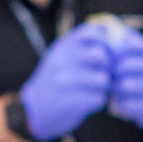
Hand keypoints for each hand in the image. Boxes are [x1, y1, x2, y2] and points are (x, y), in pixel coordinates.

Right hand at [19, 25, 112, 140]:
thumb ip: (80, 46)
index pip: (92, 32)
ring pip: (103, 79)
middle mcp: (63, 60)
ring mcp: (66, 81)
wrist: (33, 110)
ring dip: (103, 87)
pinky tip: (87, 101)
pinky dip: (97, 101)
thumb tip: (110, 37)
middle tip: (99, 75)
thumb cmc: (54, 81)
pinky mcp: (71, 101)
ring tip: (94, 89)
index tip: (101, 53)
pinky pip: (99, 98)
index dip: (103, 42)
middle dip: (106, 67)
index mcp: (62, 47)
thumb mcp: (61, 57)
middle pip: (101, 55)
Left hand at [108, 30, 142, 135]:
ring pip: (125, 85)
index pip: (128, 43)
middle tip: (107, 76)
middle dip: (111, 72)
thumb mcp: (142, 54)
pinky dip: (121, 103)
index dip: (112, 51)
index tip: (107, 58)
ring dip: (115, 88)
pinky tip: (122, 101)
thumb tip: (103, 28)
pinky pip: (128, 103)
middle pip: (124, 66)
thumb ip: (125, 43)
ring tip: (115, 89)